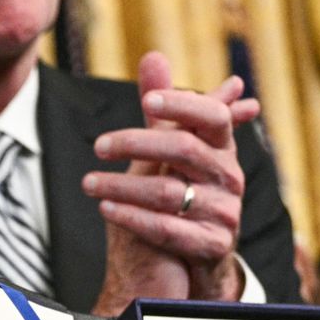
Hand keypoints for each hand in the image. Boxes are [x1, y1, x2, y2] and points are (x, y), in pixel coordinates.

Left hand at [86, 52, 257, 314]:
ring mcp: (225, 213)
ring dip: (122, 185)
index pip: (212, 116)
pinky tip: (105, 209)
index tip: (147, 100)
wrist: (196, 263)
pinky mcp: (212, 246)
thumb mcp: (173, 152)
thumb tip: (152, 56)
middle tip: (98, 145)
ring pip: (169, 193)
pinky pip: (168, 230)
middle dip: (137, 144)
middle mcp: (230, 178)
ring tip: (88, 183)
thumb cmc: (182, 195)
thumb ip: (162, 109)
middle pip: (184, 150)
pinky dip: (132, 218)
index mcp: (222, 149)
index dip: (183, 104)